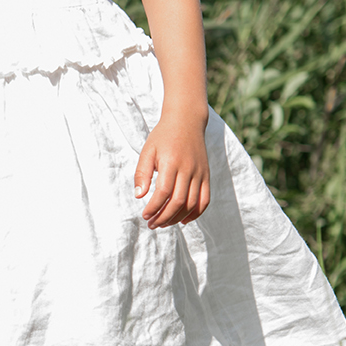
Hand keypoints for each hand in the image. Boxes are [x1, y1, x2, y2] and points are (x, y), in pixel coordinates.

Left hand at [134, 112, 210, 229]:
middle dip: (164, 217)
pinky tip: (183, 220)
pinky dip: (195, 213)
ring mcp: (200, 173)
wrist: (187, 121)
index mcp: (171, 162)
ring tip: (163, 224)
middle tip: (152, 224)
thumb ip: (142, 173)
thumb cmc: (163, 136)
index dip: (154, 208)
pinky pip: (205, 200)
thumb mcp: (147, 151)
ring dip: (177, 218)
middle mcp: (188, 169)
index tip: (145, 215)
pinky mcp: (206, 175)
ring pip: (191, 204)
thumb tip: (139, 197)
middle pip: (178, 202)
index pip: (163, 192)